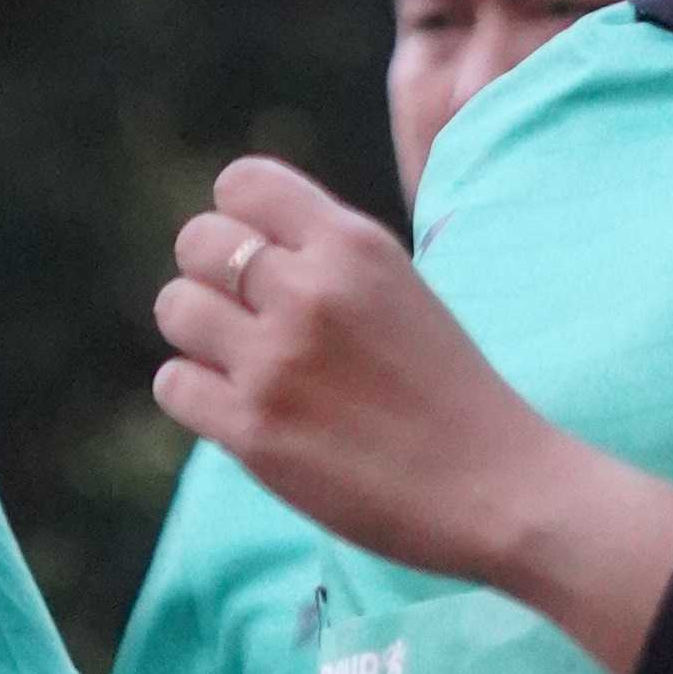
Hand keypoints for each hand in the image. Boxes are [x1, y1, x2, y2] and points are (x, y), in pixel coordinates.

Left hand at [161, 156, 672, 673]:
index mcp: (354, 244)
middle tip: (244, 319)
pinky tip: (241, 410)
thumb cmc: (452, 392)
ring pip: (176, 309)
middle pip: (197, 242)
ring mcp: (277, 362)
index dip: (237, 220)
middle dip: (209, 276)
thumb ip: (329, 259)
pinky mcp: (255, 432)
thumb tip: (244, 246)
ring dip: (198, 336)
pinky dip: (196, 395)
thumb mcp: (401, 288)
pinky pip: (174, 384)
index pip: (242, 184)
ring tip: (242, 364)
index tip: (260, 260)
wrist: (498, 489)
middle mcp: (310, 291)